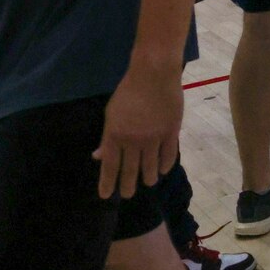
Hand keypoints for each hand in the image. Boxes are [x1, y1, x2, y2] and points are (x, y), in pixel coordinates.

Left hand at [94, 63, 181, 198]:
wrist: (154, 74)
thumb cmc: (128, 91)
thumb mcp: (111, 114)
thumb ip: (107, 138)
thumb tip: (98, 156)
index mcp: (115, 135)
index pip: (110, 167)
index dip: (107, 183)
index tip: (106, 196)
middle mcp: (133, 141)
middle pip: (130, 171)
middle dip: (127, 186)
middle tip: (128, 194)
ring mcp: (153, 137)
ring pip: (151, 167)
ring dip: (148, 178)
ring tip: (148, 182)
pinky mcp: (171, 132)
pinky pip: (169, 155)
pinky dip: (165, 165)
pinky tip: (163, 170)